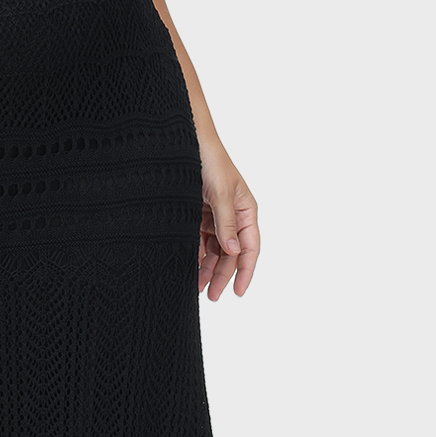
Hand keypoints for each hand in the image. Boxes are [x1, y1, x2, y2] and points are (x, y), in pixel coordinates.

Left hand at [197, 145, 258, 300]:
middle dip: (223, 275)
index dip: (245, 271)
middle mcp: (232, 215)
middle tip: (212, 296)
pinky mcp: (197, 213)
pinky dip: (195, 253)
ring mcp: (214, 215)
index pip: (250, 248)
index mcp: (246, 210)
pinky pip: (199, 239)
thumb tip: (233, 251)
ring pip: (214, 249)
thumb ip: (226, 224)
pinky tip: (189, 265)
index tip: (238, 292)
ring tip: (197, 286)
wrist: (185, 140)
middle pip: (231, 253)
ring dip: (207, 268)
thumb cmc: (210, 160)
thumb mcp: (221, 194)